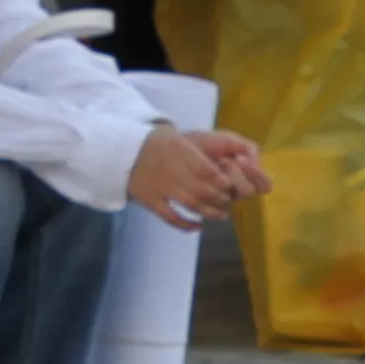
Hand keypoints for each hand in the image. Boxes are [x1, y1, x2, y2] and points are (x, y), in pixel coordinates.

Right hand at [130, 124, 268, 228]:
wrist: (124, 152)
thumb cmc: (159, 143)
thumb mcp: (182, 137)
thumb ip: (205, 148)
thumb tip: (240, 154)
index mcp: (181, 151)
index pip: (208, 171)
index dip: (223, 182)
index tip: (230, 186)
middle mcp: (173, 170)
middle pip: (204, 190)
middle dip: (220, 198)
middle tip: (228, 200)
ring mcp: (161, 187)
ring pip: (191, 204)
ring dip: (210, 212)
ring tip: (221, 215)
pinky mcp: (151, 201)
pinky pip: (171, 217)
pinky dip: (186, 224)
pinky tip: (198, 226)